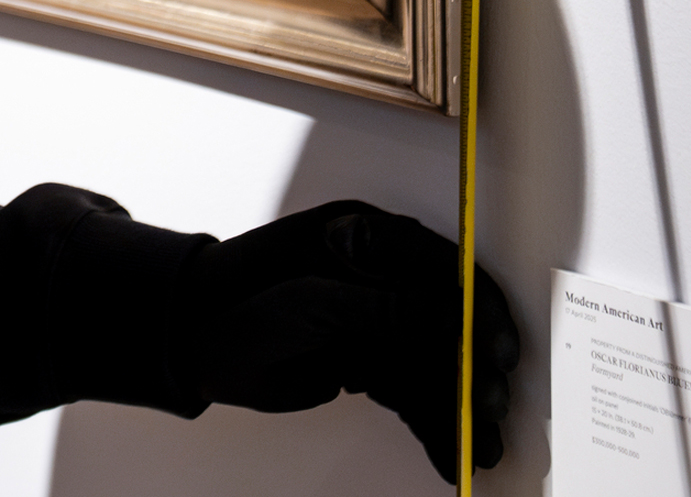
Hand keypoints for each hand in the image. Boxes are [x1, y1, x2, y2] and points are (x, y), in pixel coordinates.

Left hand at [173, 200, 518, 482]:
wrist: (191, 339)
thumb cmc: (235, 302)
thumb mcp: (311, 303)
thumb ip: (384, 310)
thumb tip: (454, 319)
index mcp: (368, 239)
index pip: (447, 271)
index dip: (480, 312)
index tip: (498, 354)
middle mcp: (380, 277)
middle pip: (448, 325)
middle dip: (473, 373)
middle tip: (490, 412)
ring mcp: (376, 320)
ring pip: (434, 365)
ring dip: (459, 407)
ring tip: (479, 449)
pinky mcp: (368, 359)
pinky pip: (412, 390)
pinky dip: (432, 420)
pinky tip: (451, 451)